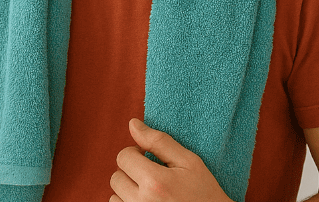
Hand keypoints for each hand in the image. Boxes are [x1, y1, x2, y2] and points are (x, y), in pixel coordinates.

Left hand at [110, 119, 232, 201]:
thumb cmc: (204, 193)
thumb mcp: (189, 162)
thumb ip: (159, 141)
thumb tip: (133, 124)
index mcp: (155, 182)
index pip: (124, 157)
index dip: (136, 152)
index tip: (148, 157)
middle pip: (116, 177)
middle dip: (131, 171)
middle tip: (151, 174)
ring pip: (114, 196)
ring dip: (127, 189)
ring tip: (149, 190)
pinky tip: (146, 200)